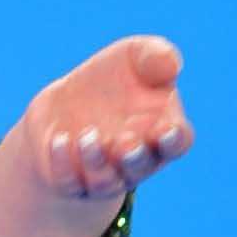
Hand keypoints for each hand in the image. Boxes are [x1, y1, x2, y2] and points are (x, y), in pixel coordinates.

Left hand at [20, 34, 193, 200]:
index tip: (166, 129)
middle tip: (124, 140)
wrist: (65, 102)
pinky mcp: (71, 180)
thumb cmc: (111, 79)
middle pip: (141, 166)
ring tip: (87, 136)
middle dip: (134, 157)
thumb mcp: (132, 56)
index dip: (175, 139)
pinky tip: (58, 139)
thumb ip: (155, 55)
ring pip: (105, 181)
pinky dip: (63, 163)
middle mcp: (137, 159)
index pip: (178, 141)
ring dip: (96, 161)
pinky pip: (69, 181)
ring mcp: (105, 174)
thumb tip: (171, 64)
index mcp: (161, 129)